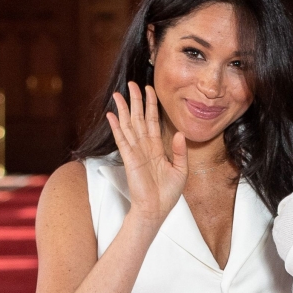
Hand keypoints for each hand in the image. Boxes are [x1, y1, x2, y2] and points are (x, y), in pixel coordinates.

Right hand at [106, 82, 187, 225]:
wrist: (156, 209)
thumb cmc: (167, 193)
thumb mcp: (180, 170)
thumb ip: (180, 151)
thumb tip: (179, 132)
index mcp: (156, 148)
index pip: (153, 121)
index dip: (151, 105)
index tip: (149, 89)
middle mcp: (144, 147)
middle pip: (139, 118)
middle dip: (135, 101)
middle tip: (132, 84)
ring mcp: (135, 152)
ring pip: (128, 125)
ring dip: (123, 109)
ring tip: (118, 94)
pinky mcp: (130, 159)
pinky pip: (123, 140)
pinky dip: (117, 127)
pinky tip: (112, 115)